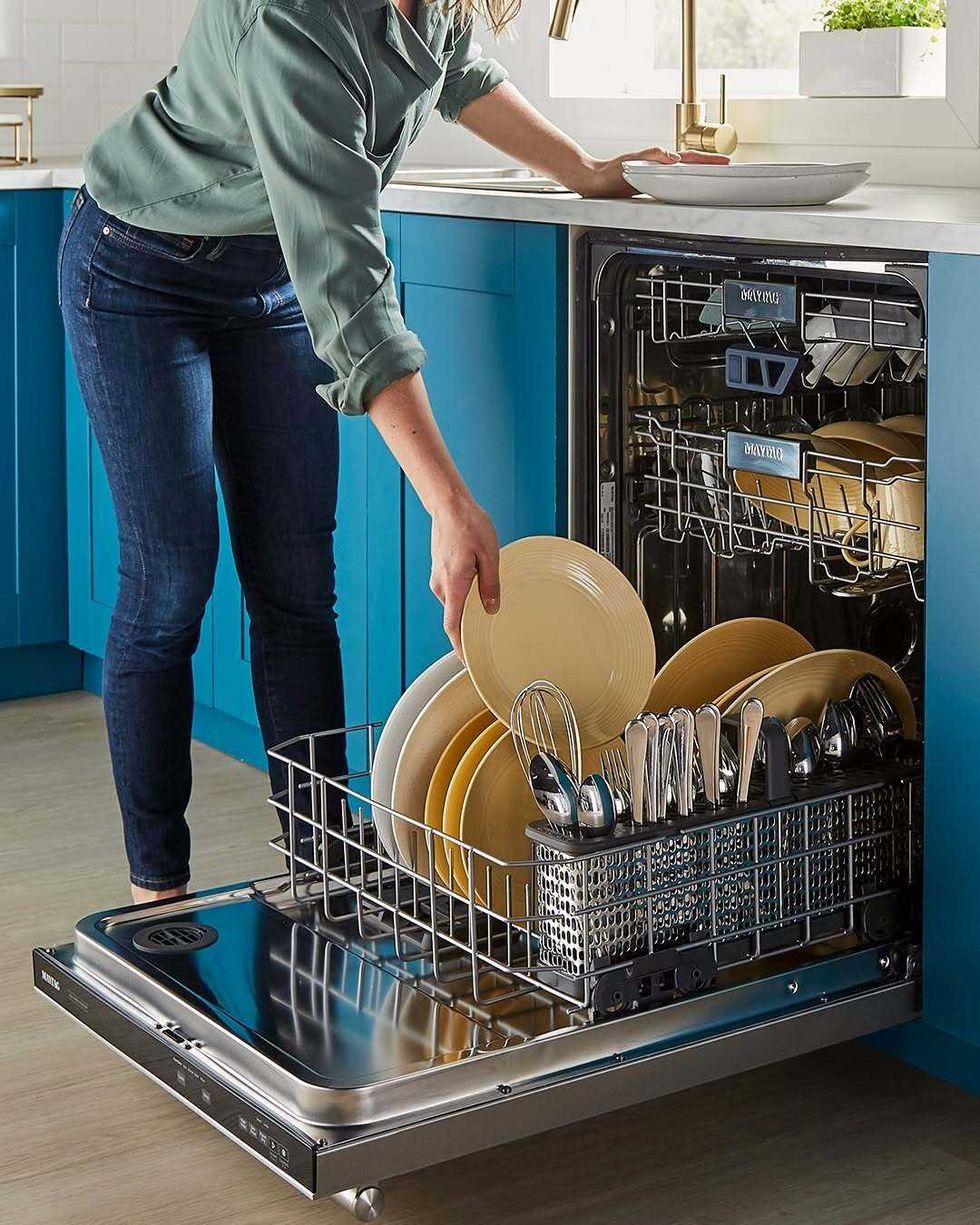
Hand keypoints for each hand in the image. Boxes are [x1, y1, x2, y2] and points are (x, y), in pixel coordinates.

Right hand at [429, 492, 499, 657]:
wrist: (449, 505)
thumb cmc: (470, 525)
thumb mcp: (489, 555)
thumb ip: (490, 585)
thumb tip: (491, 609)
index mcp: (454, 584)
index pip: (452, 625)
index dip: (458, 646)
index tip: (465, 660)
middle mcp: (441, 585)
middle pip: (454, 616)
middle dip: (468, 627)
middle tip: (488, 634)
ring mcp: (438, 578)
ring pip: (454, 603)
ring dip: (468, 607)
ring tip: (487, 603)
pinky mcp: (439, 572)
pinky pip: (452, 591)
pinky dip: (463, 596)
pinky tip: (477, 585)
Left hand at [575, 147, 730, 198]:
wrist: (595, 180)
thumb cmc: (611, 172)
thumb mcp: (632, 162)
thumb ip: (653, 156)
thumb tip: (673, 156)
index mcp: (661, 159)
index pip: (689, 159)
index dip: (707, 161)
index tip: (724, 162)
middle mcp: (661, 165)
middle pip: (691, 163)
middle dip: (709, 164)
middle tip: (726, 166)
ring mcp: (657, 173)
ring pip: (684, 171)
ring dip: (700, 171)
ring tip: (714, 173)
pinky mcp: (651, 182)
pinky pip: (675, 180)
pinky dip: (686, 181)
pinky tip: (690, 185)